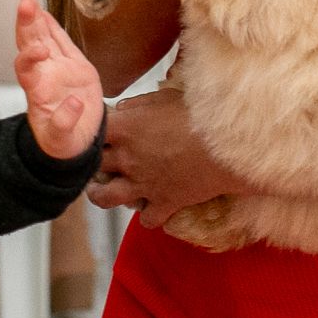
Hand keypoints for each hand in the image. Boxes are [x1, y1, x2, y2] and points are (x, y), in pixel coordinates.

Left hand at [14, 0, 103, 158]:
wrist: (77, 139)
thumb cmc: (63, 141)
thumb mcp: (61, 139)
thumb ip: (64, 124)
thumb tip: (73, 105)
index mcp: (37, 91)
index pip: (25, 67)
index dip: (29, 57)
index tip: (39, 52)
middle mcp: (44, 74)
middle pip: (30, 45)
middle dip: (27, 24)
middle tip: (25, 3)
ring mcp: (58, 68)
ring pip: (44, 39)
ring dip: (37, 20)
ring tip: (30, 0)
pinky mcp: (75, 66)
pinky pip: (62, 43)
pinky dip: (53, 28)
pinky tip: (45, 13)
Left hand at [86, 86, 243, 226]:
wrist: (228, 145)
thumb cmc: (200, 115)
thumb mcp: (166, 98)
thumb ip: (138, 105)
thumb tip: (121, 109)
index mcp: (126, 129)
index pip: (91, 132)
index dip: (89, 133)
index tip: (92, 132)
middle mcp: (128, 158)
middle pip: (92, 165)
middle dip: (90, 163)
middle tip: (94, 161)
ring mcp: (143, 183)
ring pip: (105, 198)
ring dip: (100, 195)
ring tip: (100, 191)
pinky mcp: (164, 203)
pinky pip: (146, 219)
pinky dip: (147, 216)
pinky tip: (150, 208)